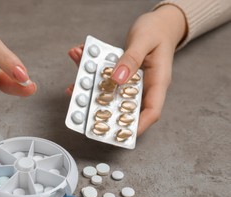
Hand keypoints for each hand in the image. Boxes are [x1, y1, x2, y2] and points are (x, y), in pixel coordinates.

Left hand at [68, 5, 186, 134]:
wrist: (160, 22)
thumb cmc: (158, 30)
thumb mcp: (145, 41)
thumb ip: (131, 59)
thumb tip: (118, 78)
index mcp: (158, 82)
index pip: (151, 111)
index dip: (136, 126)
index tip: (119, 133)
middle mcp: (145, 85)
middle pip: (124, 105)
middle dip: (103, 107)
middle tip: (83, 105)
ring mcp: (133, 81)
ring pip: (111, 91)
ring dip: (92, 85)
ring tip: (77, 75)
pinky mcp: (123, 74)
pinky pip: (107, 77)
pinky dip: (93, 70)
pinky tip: (81, 58)